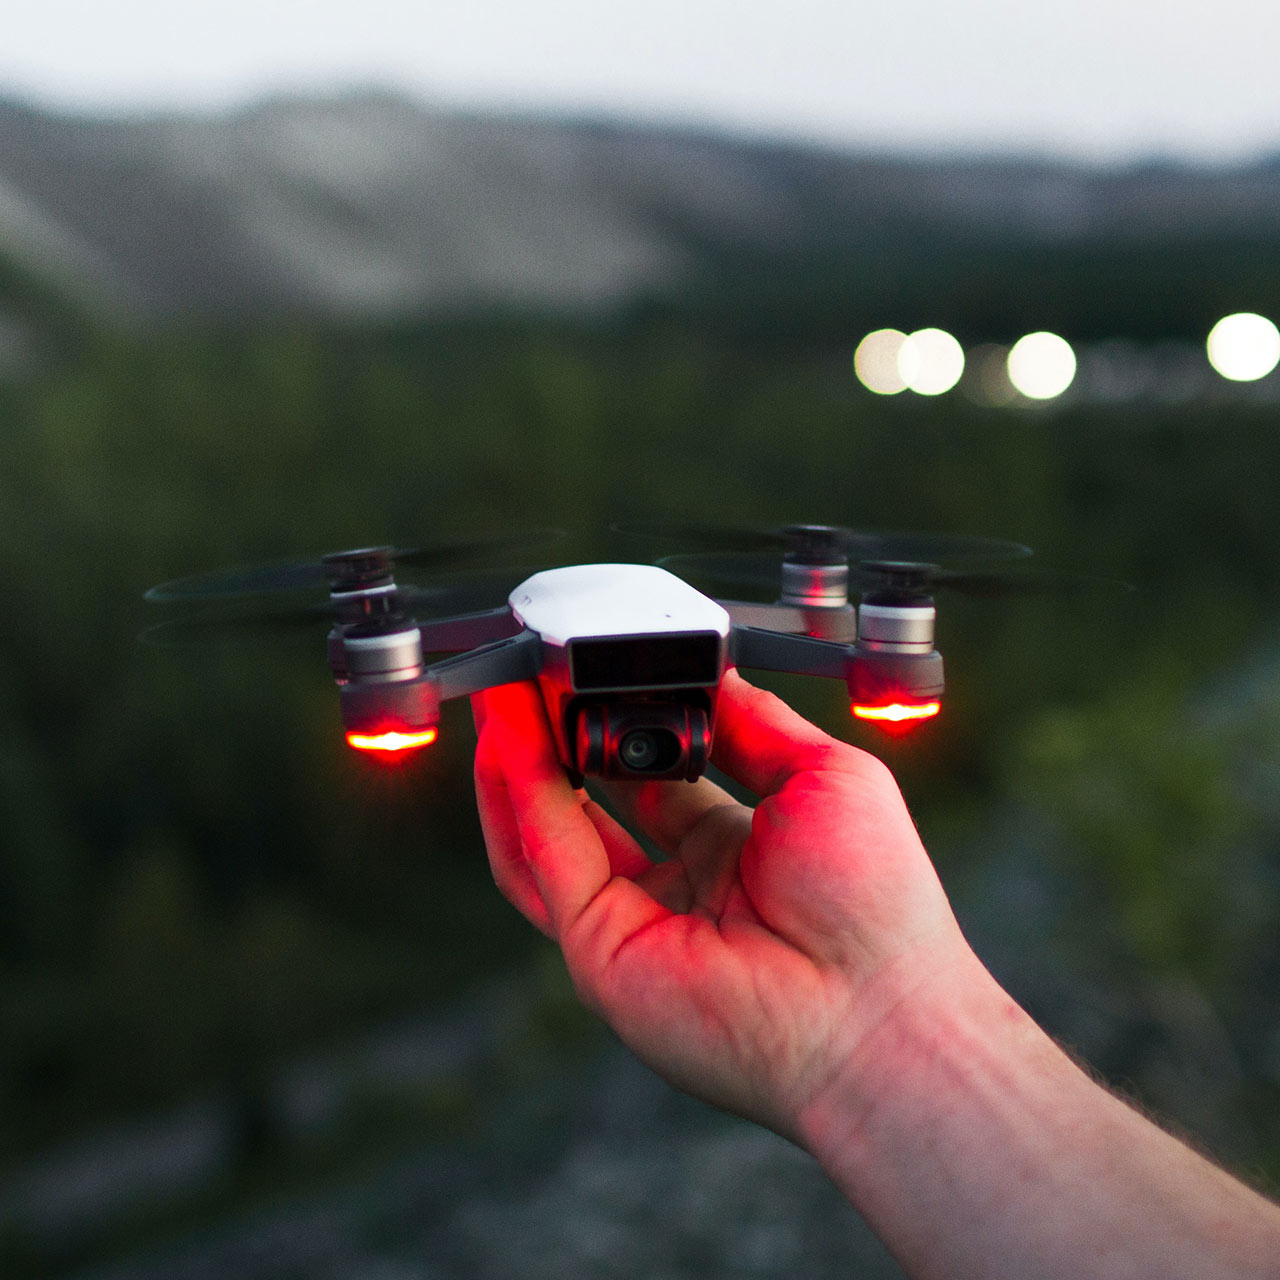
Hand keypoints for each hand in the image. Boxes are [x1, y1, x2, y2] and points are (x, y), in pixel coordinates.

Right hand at [471, 669, 974, 1141]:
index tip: (595, 669)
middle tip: (533, 670)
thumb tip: (707, 671)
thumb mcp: (825, 776)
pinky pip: (545, 857)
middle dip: (556, 733)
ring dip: (519, 759)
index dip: (619, 720)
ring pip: (547, 831)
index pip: (652, 773)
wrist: (876, 1011)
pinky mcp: (597, 947)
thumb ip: (754, 722)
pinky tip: (510, 736)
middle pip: (590, 798)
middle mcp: (675, 886)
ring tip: (504, 692)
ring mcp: (631, 920)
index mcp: (733, 847)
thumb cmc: (875, 905)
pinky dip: (520, 793)